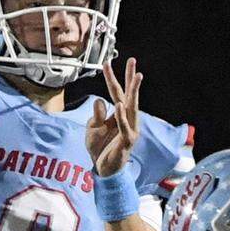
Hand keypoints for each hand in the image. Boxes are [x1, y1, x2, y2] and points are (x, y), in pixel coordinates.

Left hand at [86, 58, 141, 176]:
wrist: (103, 170)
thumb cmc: (99, 148)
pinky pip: (124, 126)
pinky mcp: (127, 141)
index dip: (112, 78)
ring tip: (136, 76)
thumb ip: (96, 115)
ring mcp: (129, 129)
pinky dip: (122, 116)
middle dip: (131, 77)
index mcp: (118, 114)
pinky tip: (119, 104)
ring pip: (132, 107)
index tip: (107, 62)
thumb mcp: (93, 128)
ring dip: (134, 91)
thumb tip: (99, 100)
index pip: (116, 92)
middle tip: (132, 60)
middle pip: (129, 95)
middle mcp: (127, 119)